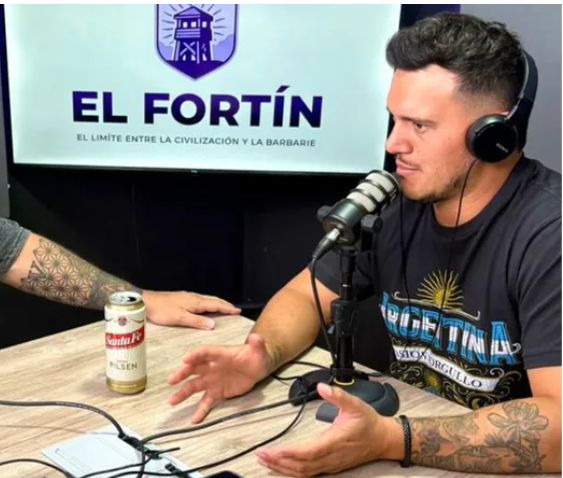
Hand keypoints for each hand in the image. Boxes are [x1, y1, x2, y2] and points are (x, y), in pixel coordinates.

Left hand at [142, 290, 240, 328]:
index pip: (215, 305)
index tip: (237, 310)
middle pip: (213, 300)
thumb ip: (196, 321)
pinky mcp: (181, 299)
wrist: (146, 301)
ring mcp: (187, 297)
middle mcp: (193, 298)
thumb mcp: (180, 318)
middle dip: (224, 304)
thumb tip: (213, 325)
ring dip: (216, 303)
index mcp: (195, 302)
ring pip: (206, 299)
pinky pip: (200, 300)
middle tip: (233, 308)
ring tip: (223, 307)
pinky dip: (208, 303)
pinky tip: (204, 307)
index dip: (227, 308)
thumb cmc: (161, 310)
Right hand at [168, 334, 271, 422]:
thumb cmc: (255, 355)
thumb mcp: (258, 349)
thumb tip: (256, 338)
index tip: (186, 360)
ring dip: (183, 393)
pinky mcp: (217, 392)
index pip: (205, 352)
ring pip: (195, 386)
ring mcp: (213, 380)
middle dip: (182, 374)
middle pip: (194, 368)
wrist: (257, 367)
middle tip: (172, 380)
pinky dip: (200, 410)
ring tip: (173, 401)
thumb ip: (256, 344)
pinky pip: (206, 402)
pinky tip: (194, 420)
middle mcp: (212, 366)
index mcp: (220, 354)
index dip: (195, 355)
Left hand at [255, 383, 401, 476]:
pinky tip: (282, 465)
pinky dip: (292, 471)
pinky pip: (307, 473)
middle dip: (279, 462)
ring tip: (265, 460)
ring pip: (303, 472)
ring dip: (283, 468)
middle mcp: (330, 457)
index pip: (307, 452)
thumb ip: (338, 395)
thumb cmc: (368, 423)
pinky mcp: (329, 466)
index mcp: (335, 442)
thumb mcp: (355, 404)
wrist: (383, 440)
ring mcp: (330, 464)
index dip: (288, 453)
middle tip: (260, 455)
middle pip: (300, 466)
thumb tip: (322, 387)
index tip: (272, 450)